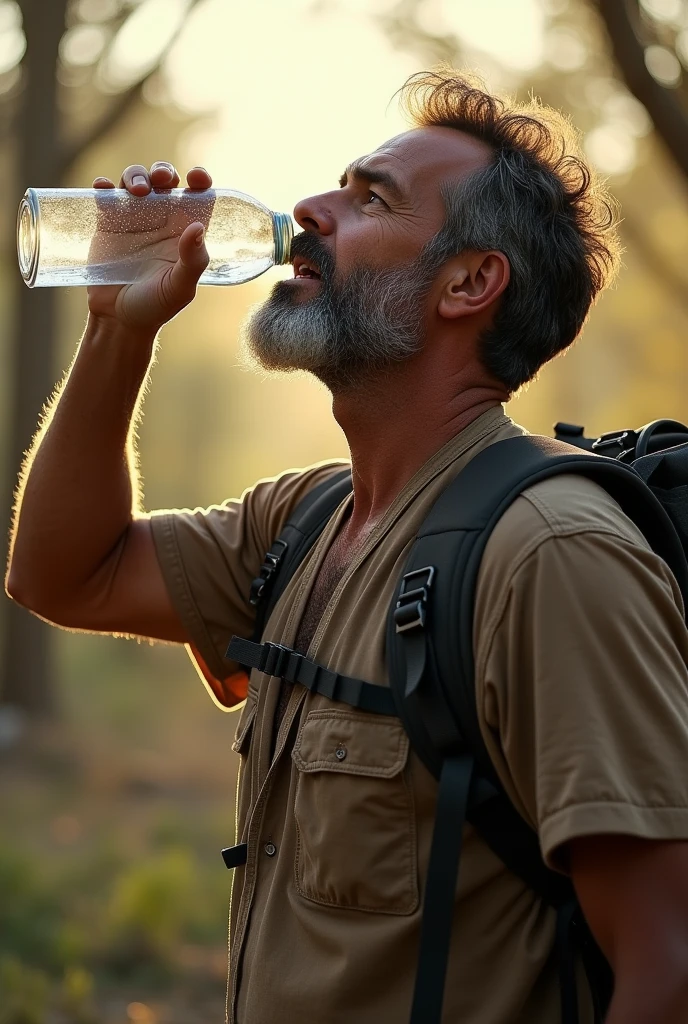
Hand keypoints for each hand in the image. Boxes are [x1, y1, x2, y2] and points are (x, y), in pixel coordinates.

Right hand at [87, 162, 211, 332]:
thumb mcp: (179, 288)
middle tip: (162, 180)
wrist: (119, 319)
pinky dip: (103, 186)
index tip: (197, 177)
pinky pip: (105, 196)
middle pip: (164, 180)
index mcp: (185, 230)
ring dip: (136, 175)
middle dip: (163, 171)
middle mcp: (161, 219)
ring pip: (135, 181)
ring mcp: (133, 218)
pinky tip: (103, 188)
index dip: (199, 180)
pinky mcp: (107, 223)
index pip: (197, 196)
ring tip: (137, 190)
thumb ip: (192, 261)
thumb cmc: (156, 306)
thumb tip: (197, 228)